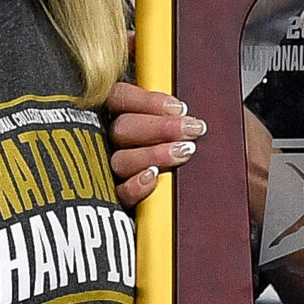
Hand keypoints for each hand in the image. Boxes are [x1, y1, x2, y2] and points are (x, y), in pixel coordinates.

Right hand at [106, 78, 206, 206]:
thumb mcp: (182, 128)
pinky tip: (153, 177)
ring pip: (121, 160)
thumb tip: (190, 112)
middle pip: (121, 128)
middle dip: (161, 128)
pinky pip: (120, 193)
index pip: (120, 98)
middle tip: (191, 129)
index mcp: (122, 117)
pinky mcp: (120, 199)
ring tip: (184, 152)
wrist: (188, 204)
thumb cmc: (185, 151)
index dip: (147, 101)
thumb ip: (177, 115)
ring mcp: (113, 171)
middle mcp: (112, 142)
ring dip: (154, 154)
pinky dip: (136, 184)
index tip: (179, 108)